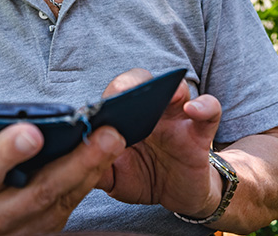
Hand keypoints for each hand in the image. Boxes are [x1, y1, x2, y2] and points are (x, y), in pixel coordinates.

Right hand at [0, 95, 125, 234]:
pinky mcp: (41, 234)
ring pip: (61, 200)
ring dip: (91, 171)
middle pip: (39, 188)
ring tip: (114, 141)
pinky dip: (88, 183)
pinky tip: (105, 159)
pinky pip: (69, 207)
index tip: (32, 131)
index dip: (8, 151)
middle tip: (106, 134)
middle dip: (76, 161)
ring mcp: (20, 229)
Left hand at [95, 68, 224, 218]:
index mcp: (126, 117)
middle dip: (132, 83)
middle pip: (142, 81)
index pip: (113, 94)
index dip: (104, 97)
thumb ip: (94, 167)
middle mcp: (150, 111)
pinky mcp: (200, 132)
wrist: (177, 196)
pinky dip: (205, 107)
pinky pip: (210, 110)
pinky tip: (193, 111)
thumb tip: (68, 159)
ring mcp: (177, 118)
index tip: (95, 109)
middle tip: (124, 91)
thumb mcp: (113, 178)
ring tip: (168, 95)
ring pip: (178, 89)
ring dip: (172, 88)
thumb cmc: (142, 177)